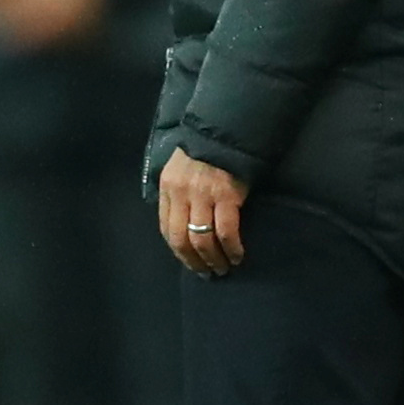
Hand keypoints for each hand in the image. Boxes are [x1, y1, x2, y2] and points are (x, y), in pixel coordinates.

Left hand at [158, 150, 247, 277]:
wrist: (227, 131)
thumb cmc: (204, 151)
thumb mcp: (179, 169)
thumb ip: (177, 194)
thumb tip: (183, 224)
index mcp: (167, 188)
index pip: (167, 229)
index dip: (179, 251)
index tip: (190, 263)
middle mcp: (181, 194)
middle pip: (182, 240)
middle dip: (194, 262)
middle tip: (207, 273)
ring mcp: (203, 196)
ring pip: (203, 239)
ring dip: (213, 259)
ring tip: (223, 268)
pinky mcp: (226, 196)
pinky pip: (226, 231)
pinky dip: (231, 248)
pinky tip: (236, 256)